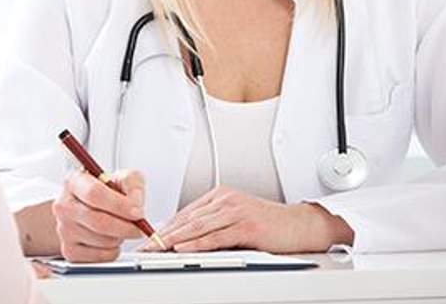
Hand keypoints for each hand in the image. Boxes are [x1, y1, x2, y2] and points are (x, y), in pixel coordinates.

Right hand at [52, 169, 146, 262]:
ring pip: (100, 240)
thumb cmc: (108, 193)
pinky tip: (112, 239)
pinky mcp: (69, 250)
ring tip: (121, 228)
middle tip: (139, 228)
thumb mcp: (123, 178)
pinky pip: (99, 256)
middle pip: (97, 221)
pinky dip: (113, 251)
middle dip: (124, 227)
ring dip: (119, 237)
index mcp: (75, 182)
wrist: (91, 210)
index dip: (119, 205)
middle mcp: (64, 206)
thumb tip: (135, 204)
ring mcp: (64, 230)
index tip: (137, 212)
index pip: (94, 193)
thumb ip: (132, 184)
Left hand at [144, 185, 350, 253]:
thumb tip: (186, 240)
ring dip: (174, 239)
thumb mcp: (237, 220)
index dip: (166, 226)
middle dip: (164, 234)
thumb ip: (214, 226)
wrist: (300, 225)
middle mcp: (227, 200)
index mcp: (222, 196)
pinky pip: (216, 236)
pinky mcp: (247, 227)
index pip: (186, 212)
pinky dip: (197, 243)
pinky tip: (183, 248)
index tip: (149, 238)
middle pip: (188, 219)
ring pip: (198, 227)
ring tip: (156, 248)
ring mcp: (237, 212)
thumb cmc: (271, 225)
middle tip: (145, 245)